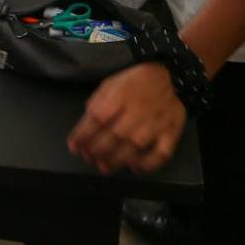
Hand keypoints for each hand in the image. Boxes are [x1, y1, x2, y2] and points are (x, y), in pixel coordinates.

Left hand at [68, 62, 186, 174]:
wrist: (171, 77)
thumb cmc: (135, 82)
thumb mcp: (111, 83)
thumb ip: (98, 102)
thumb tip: (87, 124)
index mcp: (121, 94)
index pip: (98, 117)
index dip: (83, 134)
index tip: (73, 146)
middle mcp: (138, 110)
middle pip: (114, 135)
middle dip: (97, 149)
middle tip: (87, 158)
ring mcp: (156, 123)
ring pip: (135, 147)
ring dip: (116, 160)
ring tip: (103, 166)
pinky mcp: (171, 132)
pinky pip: (161, 153)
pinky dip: (148, 164)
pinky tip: (135, 168)